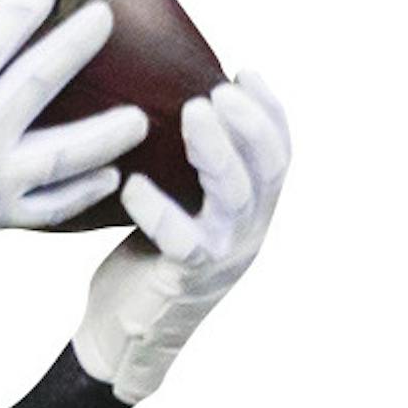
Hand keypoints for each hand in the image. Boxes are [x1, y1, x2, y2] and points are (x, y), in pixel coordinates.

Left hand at [72, 73, 290, 402]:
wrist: (127, 336)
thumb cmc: (146, 258)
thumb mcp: (181, 204)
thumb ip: (186, 165)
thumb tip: (166, 94)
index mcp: (251, 211)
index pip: (280, 155)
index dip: (271, 111)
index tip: (247, 71)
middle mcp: (247, 232)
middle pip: (269, 170)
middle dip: (251, 122)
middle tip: (221, 88)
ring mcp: (222, 257)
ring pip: (235, 198)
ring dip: (219, 150)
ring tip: (195, 110)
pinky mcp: (185, 279)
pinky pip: (182, 241)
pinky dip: (159, 209)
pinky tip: (133, 184)